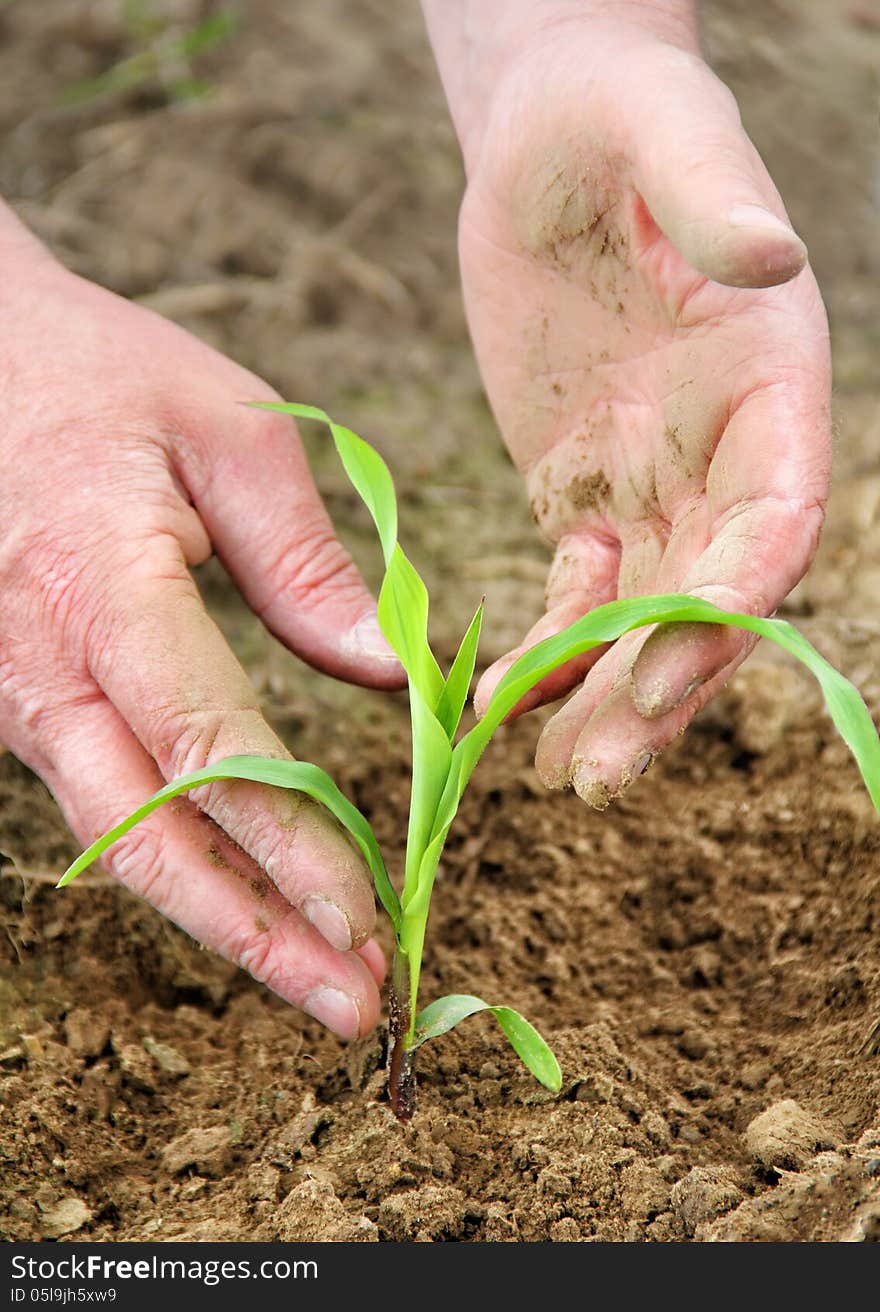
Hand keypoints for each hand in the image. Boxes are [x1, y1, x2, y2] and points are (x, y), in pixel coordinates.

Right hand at [0, 211, 404, 1036]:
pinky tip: (251, 902)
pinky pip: (103, 802)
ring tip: (322, 978)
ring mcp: (18, 691)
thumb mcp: (227, 431)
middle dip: (254, 931)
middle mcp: (41, 662)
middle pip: (147, 833)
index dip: (289, 841)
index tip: (368, 912)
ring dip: (223, 916)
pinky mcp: (25, 700)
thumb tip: (396, 671)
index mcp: (97, 582)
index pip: (206, 743)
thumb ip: (308, 559)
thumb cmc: (102, 375)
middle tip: (352, 1003)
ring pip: (118, 838)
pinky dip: (182, 863)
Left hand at [425, 0, 830, 805]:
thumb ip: (713, 198)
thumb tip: (771, 255)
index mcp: (769, 381)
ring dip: (605, 693)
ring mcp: (656, 478)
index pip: (772, 513)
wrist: (549, 142)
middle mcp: (725, 448)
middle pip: (710, 595)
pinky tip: (504, 701)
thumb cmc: (614, 118)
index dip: (735, 595)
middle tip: (600, 770)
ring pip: (643, 613)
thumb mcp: (661, 129)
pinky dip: (547, 650)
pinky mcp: (585, 491)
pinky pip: (575, 590)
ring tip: (558, 771)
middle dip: (662, 684)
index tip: (669, 660)